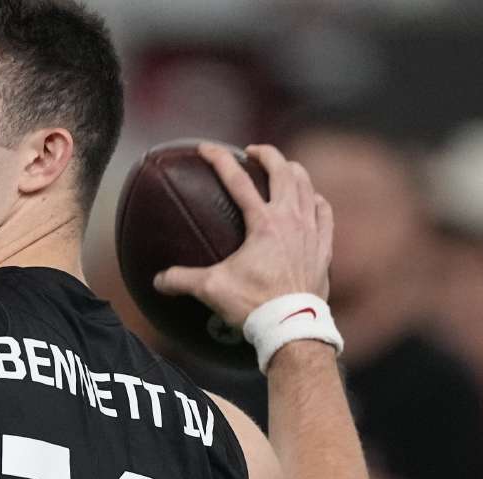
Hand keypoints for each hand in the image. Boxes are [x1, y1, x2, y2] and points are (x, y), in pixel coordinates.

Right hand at [154, 143, 333, 326]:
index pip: (237, 180)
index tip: (207, 147)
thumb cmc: (254, 305)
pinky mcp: (323, 247)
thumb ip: (181, 280)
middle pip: (282, 170)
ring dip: (292, 171)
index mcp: (262, 222)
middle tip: (252, 152)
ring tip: (281, 168)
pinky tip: (310, 199)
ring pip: (306, 185)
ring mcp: (310, 231)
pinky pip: (324, 212)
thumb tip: (157, 281)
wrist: (292, 326)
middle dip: (266, 153)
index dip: (219, 158)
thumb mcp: (211, 289)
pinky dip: (315, 200)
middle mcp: (290, 219)